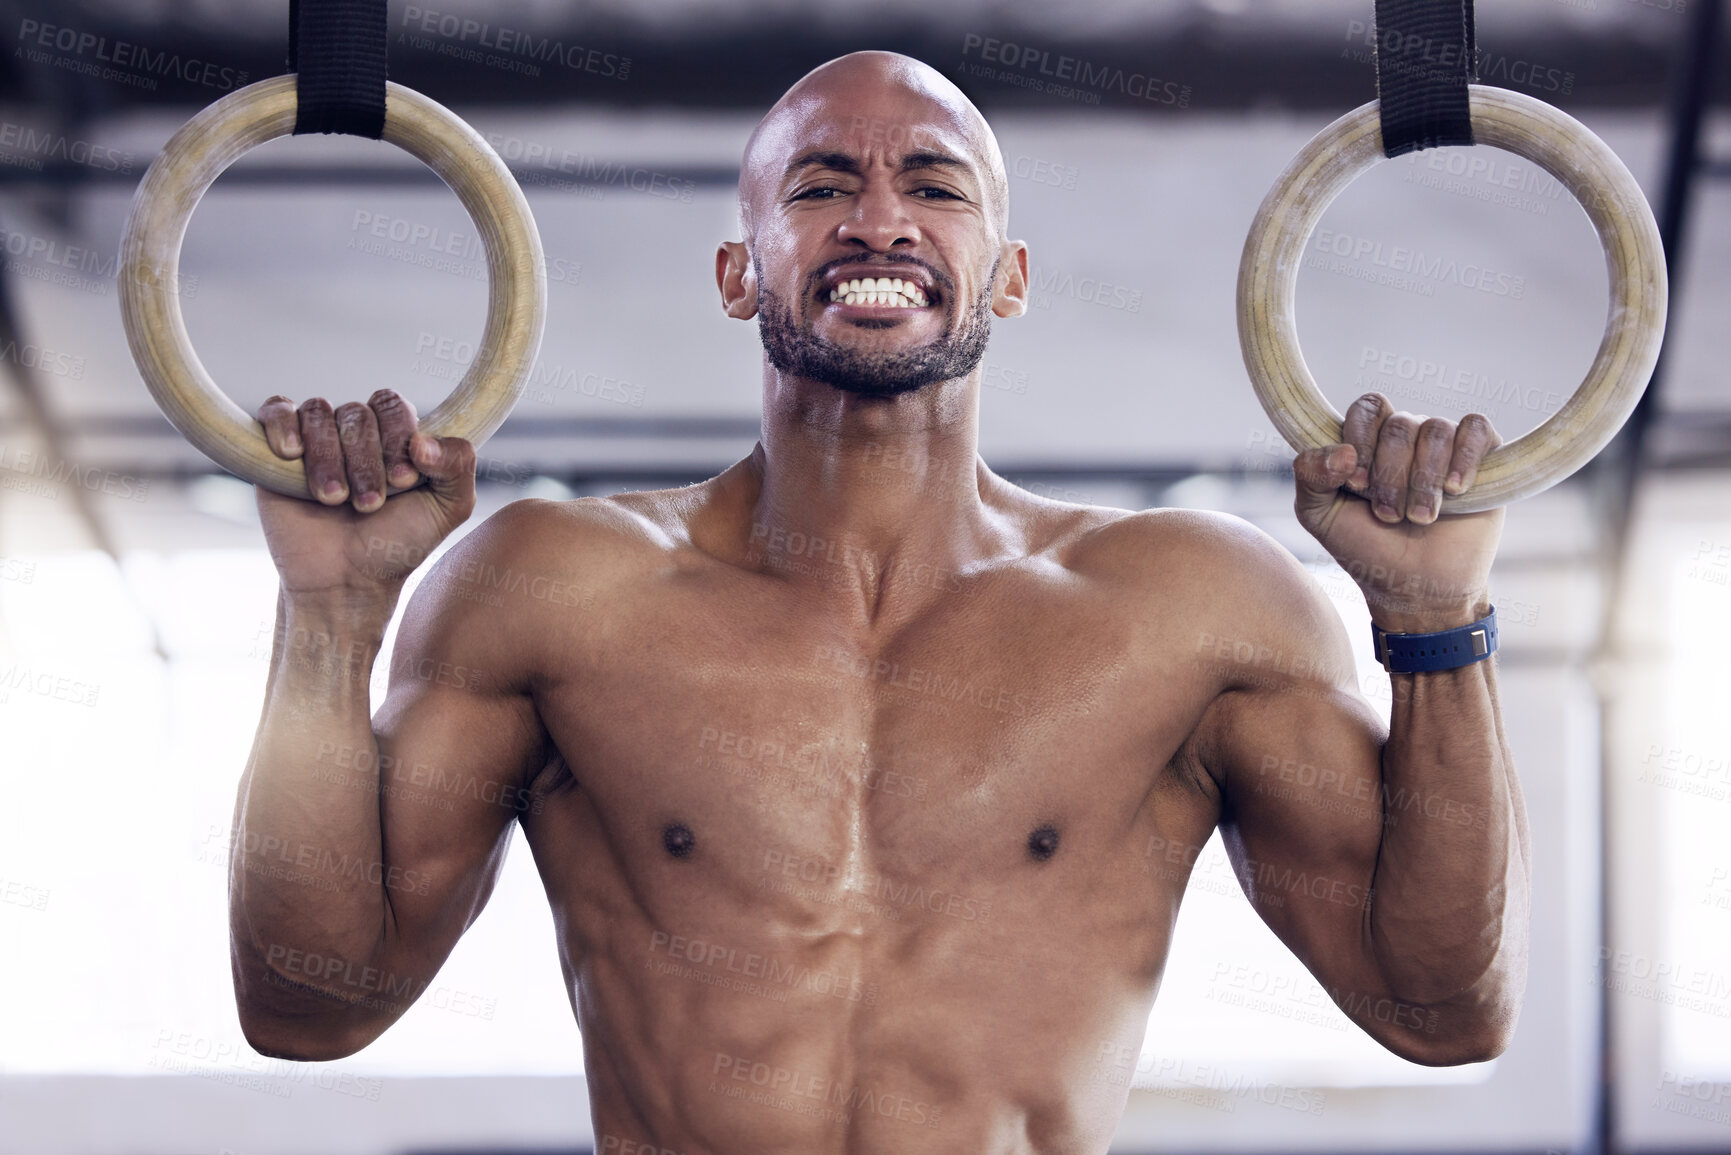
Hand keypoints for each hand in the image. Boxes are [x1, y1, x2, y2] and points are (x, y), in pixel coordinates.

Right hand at [253, 389, 476, 600]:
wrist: (345, 582)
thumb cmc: (397, 544)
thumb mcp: (448, 508)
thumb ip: (459, 465)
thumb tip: (423, 440)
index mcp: (397, 435)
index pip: (394, 406)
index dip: (397, 438)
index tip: (402, 482)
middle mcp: (357, 431)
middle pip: (357, 413)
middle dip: (364, 460)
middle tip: (369, 504)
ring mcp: (317, 438)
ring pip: (317, 412)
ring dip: (328, 458)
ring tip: (334, 499)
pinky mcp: (276, 451)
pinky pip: (276, 410)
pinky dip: (283, 425)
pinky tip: (292, 453)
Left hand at [1293, 393, 1503, 631]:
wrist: (1415, 586)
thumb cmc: (1366, 548)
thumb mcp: (1320, 516)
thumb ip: (1309, 475)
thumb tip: (1343, 452)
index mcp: (1366, 441)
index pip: (1366, 408)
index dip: (1361, 440)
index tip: (1357, 485)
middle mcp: (1405, 436)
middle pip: (1400, 425)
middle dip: (1391, 474)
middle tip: (1388, 515)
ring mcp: (1443, 445)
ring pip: (1436, 429)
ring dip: (1424, 479)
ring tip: (1420, 518)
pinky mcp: (1483, 457)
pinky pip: (1476, 428)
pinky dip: (1465, 456)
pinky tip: (1455, 489)